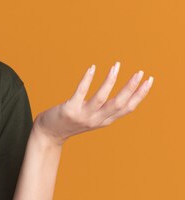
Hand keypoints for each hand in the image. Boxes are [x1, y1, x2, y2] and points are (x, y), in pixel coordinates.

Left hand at [33, 62, 153, 145]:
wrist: (48, 134)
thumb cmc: (71, 122)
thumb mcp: (92, 118)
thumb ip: (105, 110)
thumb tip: (121, 96)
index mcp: (104, 121)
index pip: (128, 108)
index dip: (140, 94)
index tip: (150, 80)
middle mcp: (96, 120)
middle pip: (119, 103)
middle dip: (131, 87)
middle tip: (140, 72)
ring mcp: (82, 115)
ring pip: (101, 98)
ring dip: (110, 81)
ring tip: (117, 66)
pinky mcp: (69, 110)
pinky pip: (80, 92)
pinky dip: (87, 79)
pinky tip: (92, 68)